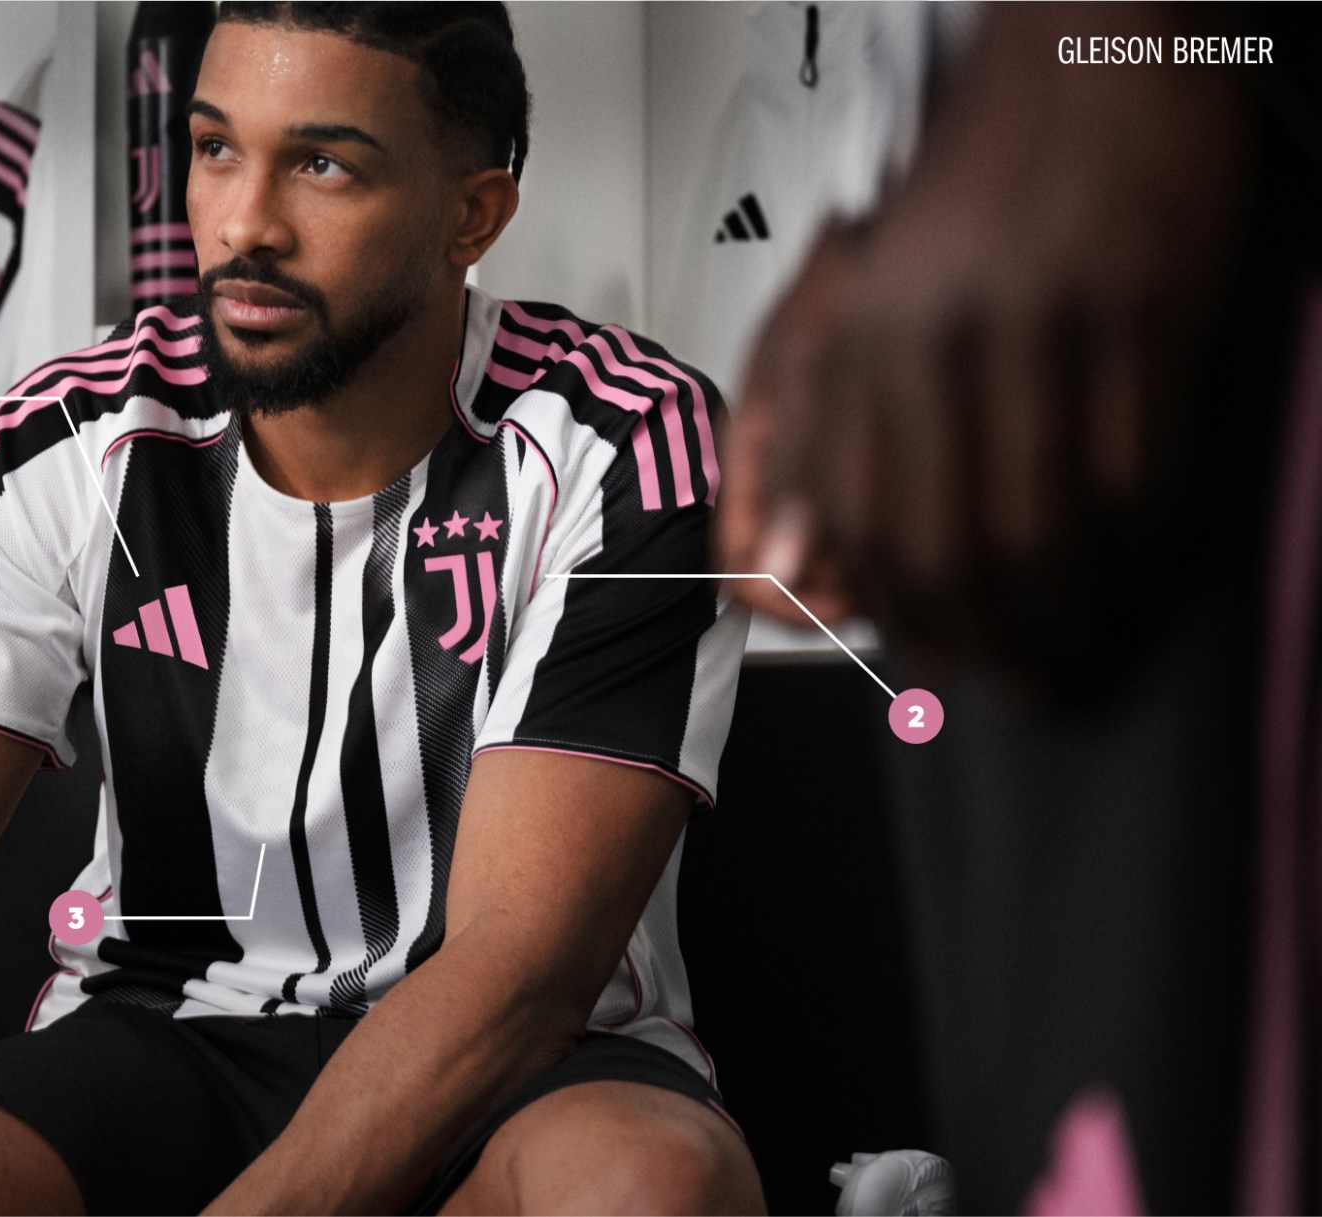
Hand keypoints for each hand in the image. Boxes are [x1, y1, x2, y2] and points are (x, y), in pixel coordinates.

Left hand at [718, 3, 1257, 686]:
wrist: (1091, 41)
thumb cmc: (983, 179)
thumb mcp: (869, 296)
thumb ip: (821, 430)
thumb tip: (793, 570)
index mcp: (860, 336)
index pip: (854, 521)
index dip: (893, 616)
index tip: (930, 658)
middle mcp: (938, 339)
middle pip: (947, 545)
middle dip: (984, 639)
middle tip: (1022, 682)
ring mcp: (1044, 327)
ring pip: (1044, 529)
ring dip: (1066, 616)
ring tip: (1081, 653)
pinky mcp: (1142, 314)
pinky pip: (1139, 474)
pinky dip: (1141, 552)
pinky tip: (1140, 580)